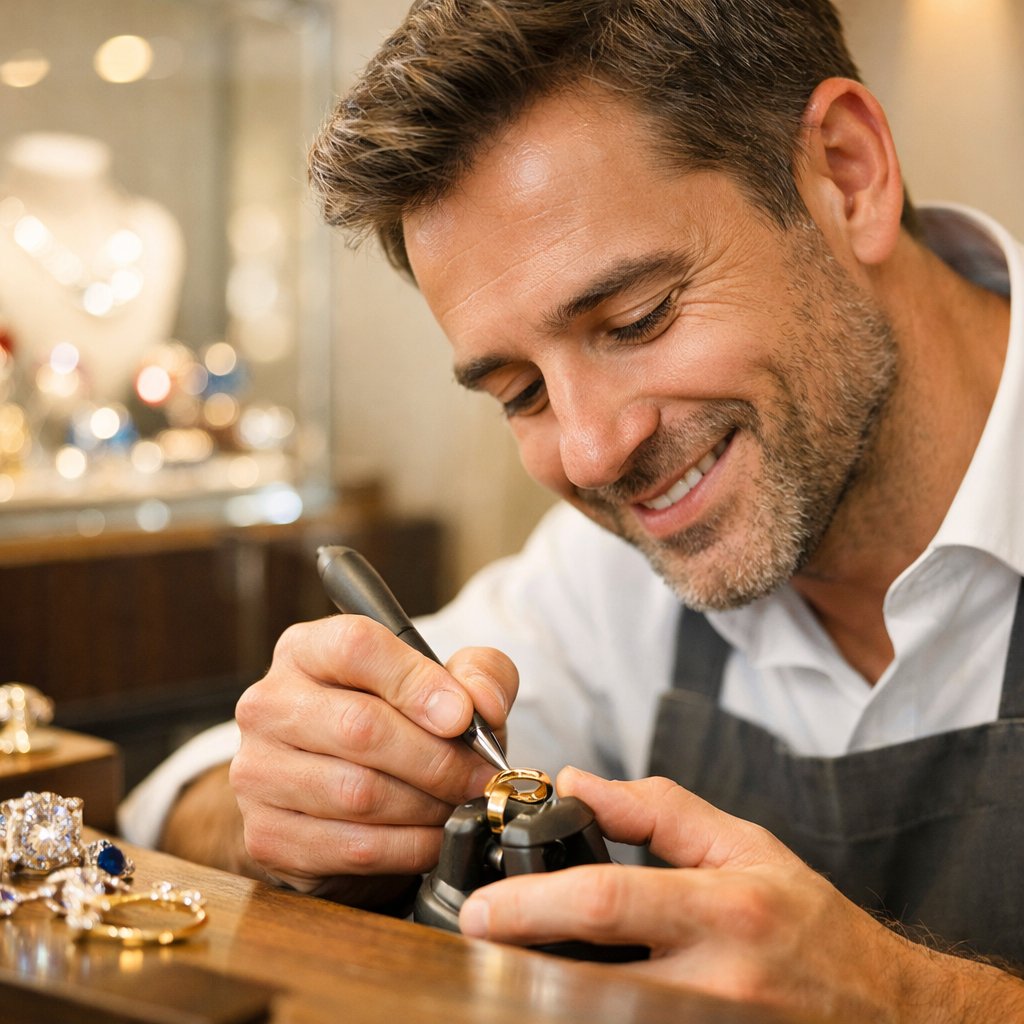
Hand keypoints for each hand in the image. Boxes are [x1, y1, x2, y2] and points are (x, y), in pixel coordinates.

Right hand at [230, 614, 517, 907]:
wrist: (352, 796)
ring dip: (427, 806)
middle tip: (479, 775)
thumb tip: (481, 704)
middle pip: (360, 727)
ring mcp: (257, 772)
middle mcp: (269, 705)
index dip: (416, 682)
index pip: (355, 647)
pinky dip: (409, 848)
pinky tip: (432, 837)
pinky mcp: (266, 836)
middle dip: (438, 759)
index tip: (462, 716)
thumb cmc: (402, 724)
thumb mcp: (449, 684)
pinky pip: (352, 847)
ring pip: (358, 793)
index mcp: (307, 651)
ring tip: (457, 804)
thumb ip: (479, 674)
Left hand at [459, 770, 1023, 1021]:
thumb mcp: (744, 845)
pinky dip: (593, 1014)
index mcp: (726, 909)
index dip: (534, 906)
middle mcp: (719, 982)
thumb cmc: (809, 923)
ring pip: (605, 1019)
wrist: (887, 1009)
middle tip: (478, 948)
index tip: (479, 912)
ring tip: (515, 974)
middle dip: (523, 966)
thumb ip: (656, 809)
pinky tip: (570, 997)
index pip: (611, 901)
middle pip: (593, 980)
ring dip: (550, 1001)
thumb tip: (577, 781)